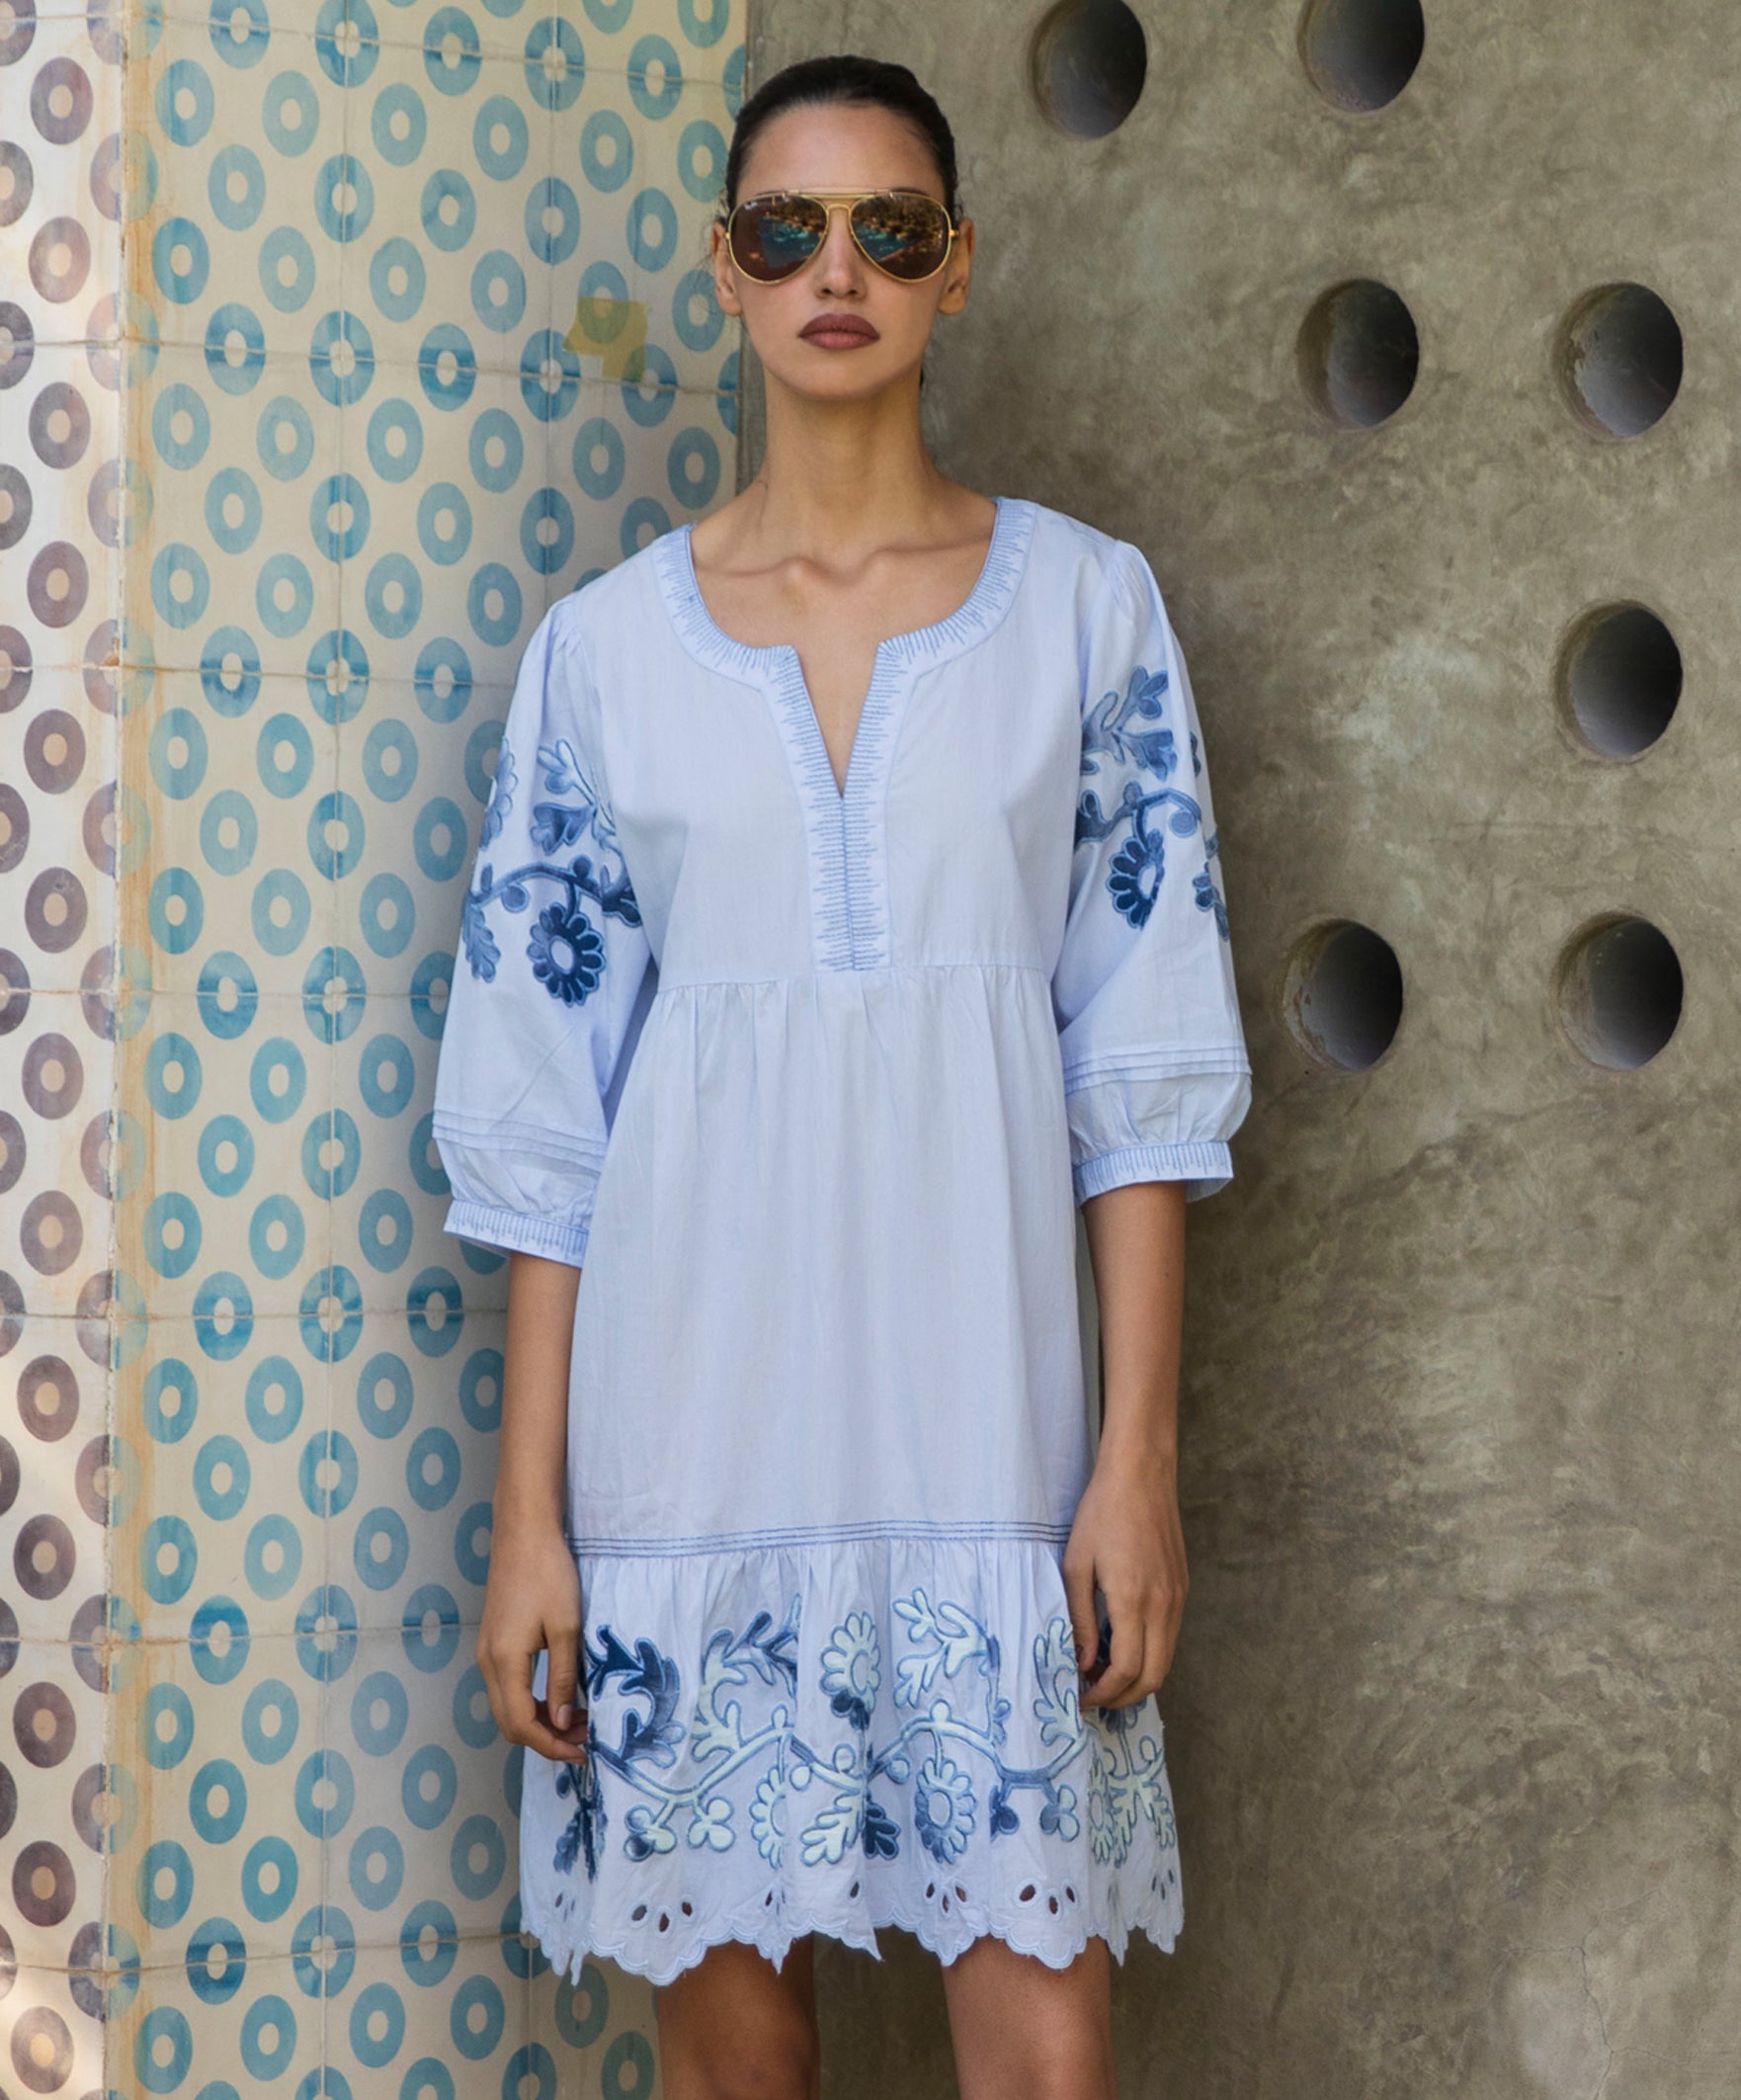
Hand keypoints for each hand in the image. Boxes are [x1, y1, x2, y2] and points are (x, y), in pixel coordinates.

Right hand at [477, 1516, 588, 1762]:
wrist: (523, 1532)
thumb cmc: (548, 1573)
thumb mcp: (566, 1627)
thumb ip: (563, 1678)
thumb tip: (563, 1722)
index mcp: (504, 1662)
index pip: (522, 1725)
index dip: (551, 1745)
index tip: (583, 1751)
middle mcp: (487, 1662)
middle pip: (509, 1723)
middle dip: (546, 1739)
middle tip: (584, 1739)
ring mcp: (486, 1652)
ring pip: (506, 1706)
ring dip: (539, 1721)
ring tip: (577, 1720)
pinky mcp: (492, 1641)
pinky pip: (506, 1687)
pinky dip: (530, 1701)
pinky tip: (558, 1697)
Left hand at [1062, 1454, 1187, 1710]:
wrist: (1141, 1474)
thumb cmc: (1102, 1513)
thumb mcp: (1076, 1564)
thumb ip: (1078, 1618)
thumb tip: (1083, 1663)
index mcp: (1134, 1600)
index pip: (1127, 1670)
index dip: (1104, 1694)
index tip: (1081, 1698)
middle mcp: (1163, 1605)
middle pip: (1154, 1676)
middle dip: (1124, 1697)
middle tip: (1093, 1696)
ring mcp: (1178, 1597)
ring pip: (1166, 1658)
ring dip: (1138, 1676)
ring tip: (1102, 1671)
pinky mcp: (1182, 1588)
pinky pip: (1169, 1636)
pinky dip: (1149, 1652)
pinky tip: (1120, 1642)